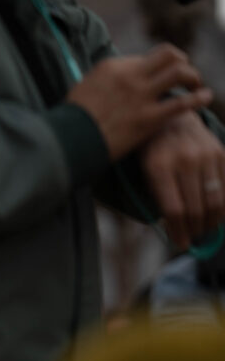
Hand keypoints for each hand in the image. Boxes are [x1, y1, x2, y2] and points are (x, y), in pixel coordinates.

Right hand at [67, 44, 211, 160]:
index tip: (158, 77)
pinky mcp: (149, 118)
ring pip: (180, 72)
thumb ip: (103, 81)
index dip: (156, 67)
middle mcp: (130, 75)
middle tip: (184, 75)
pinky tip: (205, 98)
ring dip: (192, 77)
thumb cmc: (71, 120)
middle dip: (181, 62)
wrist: (68, 140)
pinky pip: (183, 102)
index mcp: (112, 66)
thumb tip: (111, 83)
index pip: (145, 57)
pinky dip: (199, 98)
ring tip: (196, 86)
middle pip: (169, 55)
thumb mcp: (84, 88)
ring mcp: (141, 95)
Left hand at [141, 111, 224, 248]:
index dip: (179, 231)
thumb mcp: (143, 171)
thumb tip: (175, 231)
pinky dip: (224, 206)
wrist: (171, 117)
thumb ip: (158, 197)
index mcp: (158, 166)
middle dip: (195, 229)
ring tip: (204, 230)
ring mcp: (205, 155)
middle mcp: (184, 160)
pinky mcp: (221, 152)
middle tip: (192, 239)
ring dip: (211, 221)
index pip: (173, 209)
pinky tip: (217, 215)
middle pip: (195, 208)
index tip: (181, 244)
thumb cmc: (152, 150)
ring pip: (215, 200)